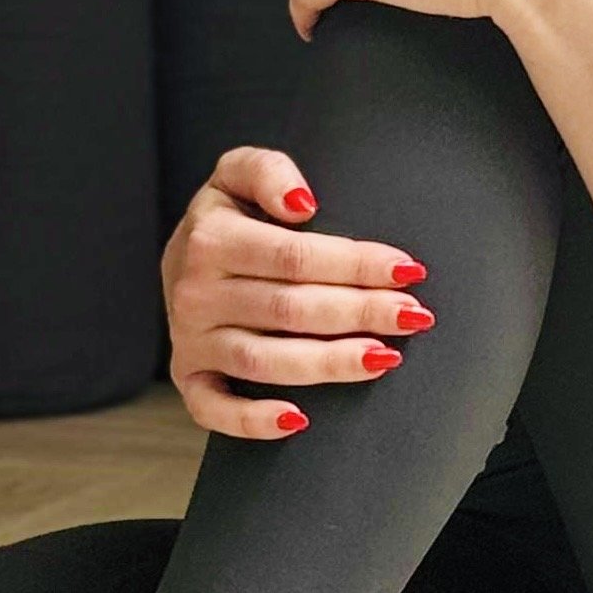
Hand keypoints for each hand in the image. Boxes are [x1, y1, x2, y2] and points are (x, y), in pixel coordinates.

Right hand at [160, 145, 436, 438]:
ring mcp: (190, 339)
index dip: (355, 263)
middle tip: (413, 315)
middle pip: (289, 308)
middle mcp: (195, 292)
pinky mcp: (189, 376)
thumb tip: (302, 203)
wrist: (180, 255)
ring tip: (384, 358)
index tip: (407, 269)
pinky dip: (253, 421)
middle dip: (359, 312)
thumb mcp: (237, 174)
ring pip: (264, 361)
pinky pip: (213, 409)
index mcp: (211, 238)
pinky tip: (299, 421)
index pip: (293, 256)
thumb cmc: (229, 215)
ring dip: (329, 363)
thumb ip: (266, 170)